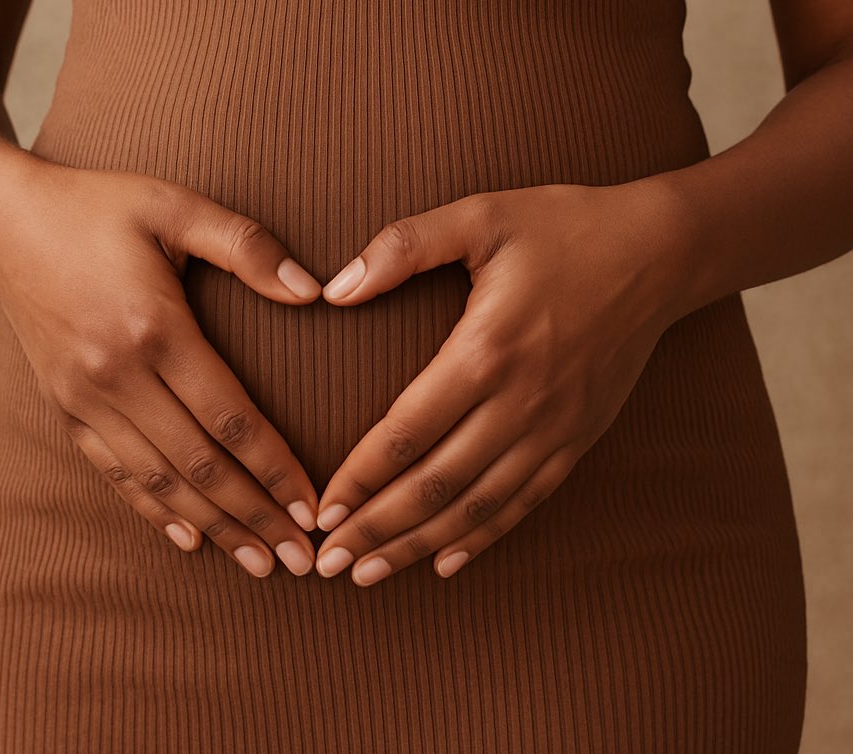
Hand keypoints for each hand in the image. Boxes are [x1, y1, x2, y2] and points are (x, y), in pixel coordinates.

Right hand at [0, 157, 324, 577]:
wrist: (1, 221)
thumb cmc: (97, 208)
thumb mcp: (174, 205)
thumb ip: (246, 246)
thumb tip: (315, 291)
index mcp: (154, 327)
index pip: (231, 419)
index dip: (277, 469)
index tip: (313, 507)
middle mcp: (116, 374)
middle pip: (200, 465)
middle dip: (256, 516)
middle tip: (301, 559)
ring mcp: (84, 397)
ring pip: (159, 480)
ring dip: (213, 527)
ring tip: (258, 564)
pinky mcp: (63, 407)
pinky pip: (113, 472)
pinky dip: (152, 510)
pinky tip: (188, 540)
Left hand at [312, 180, 691, 584]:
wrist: (661, 252)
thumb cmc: (564, 227)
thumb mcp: (481, 216)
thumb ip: (403, 247)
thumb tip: (334, 289)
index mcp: (486, 351)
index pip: (406, 434)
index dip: (358, 480)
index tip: (320, 513)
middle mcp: (521, 403)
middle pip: (435, 485)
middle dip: (376, 529)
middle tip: (330, 563)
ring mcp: (554, 428)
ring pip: (476, 506)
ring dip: (419, 545)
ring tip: (371, 575)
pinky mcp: (579, 439)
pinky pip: (525, 501)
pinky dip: (483, 536)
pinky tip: (446, 561)